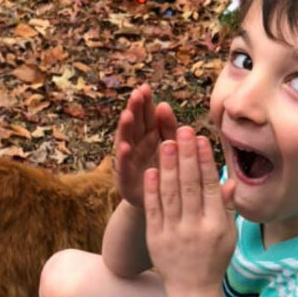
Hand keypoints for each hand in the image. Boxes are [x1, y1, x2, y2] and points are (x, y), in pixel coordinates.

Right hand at [115, 84, 175, 207]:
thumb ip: (172, 132)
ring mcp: (130, 162)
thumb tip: (167, 108)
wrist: (162, 208)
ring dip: (126, 129)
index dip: (146, 103)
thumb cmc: (171, 175)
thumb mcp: (174, 151)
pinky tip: (124, 147)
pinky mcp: (125, 180)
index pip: (147, 116)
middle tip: (136, 94)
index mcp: (151, 137)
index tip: (146, 88)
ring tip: (127, 115)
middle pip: (135, 124)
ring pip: (126, 141)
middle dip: (135, 109)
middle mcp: (137, 146)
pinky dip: (123, 158)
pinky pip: (124, 167)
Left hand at [143, 128, 237, 296]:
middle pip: (190, 185)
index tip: (202, 140)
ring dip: (168, 166)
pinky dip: (152, 189)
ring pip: (170, 194)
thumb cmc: (214, 259)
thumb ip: (226, 207)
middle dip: (186, 156)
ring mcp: (174, 233)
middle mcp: (195, 227)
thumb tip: (230, 181)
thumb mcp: (228, 235)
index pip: (210, 187)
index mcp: (216, 225)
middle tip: (183, 130)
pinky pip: (153, 210)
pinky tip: (151, 170)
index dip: (205, 162)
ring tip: (166, 142)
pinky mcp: (156, 238)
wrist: (192, 290)